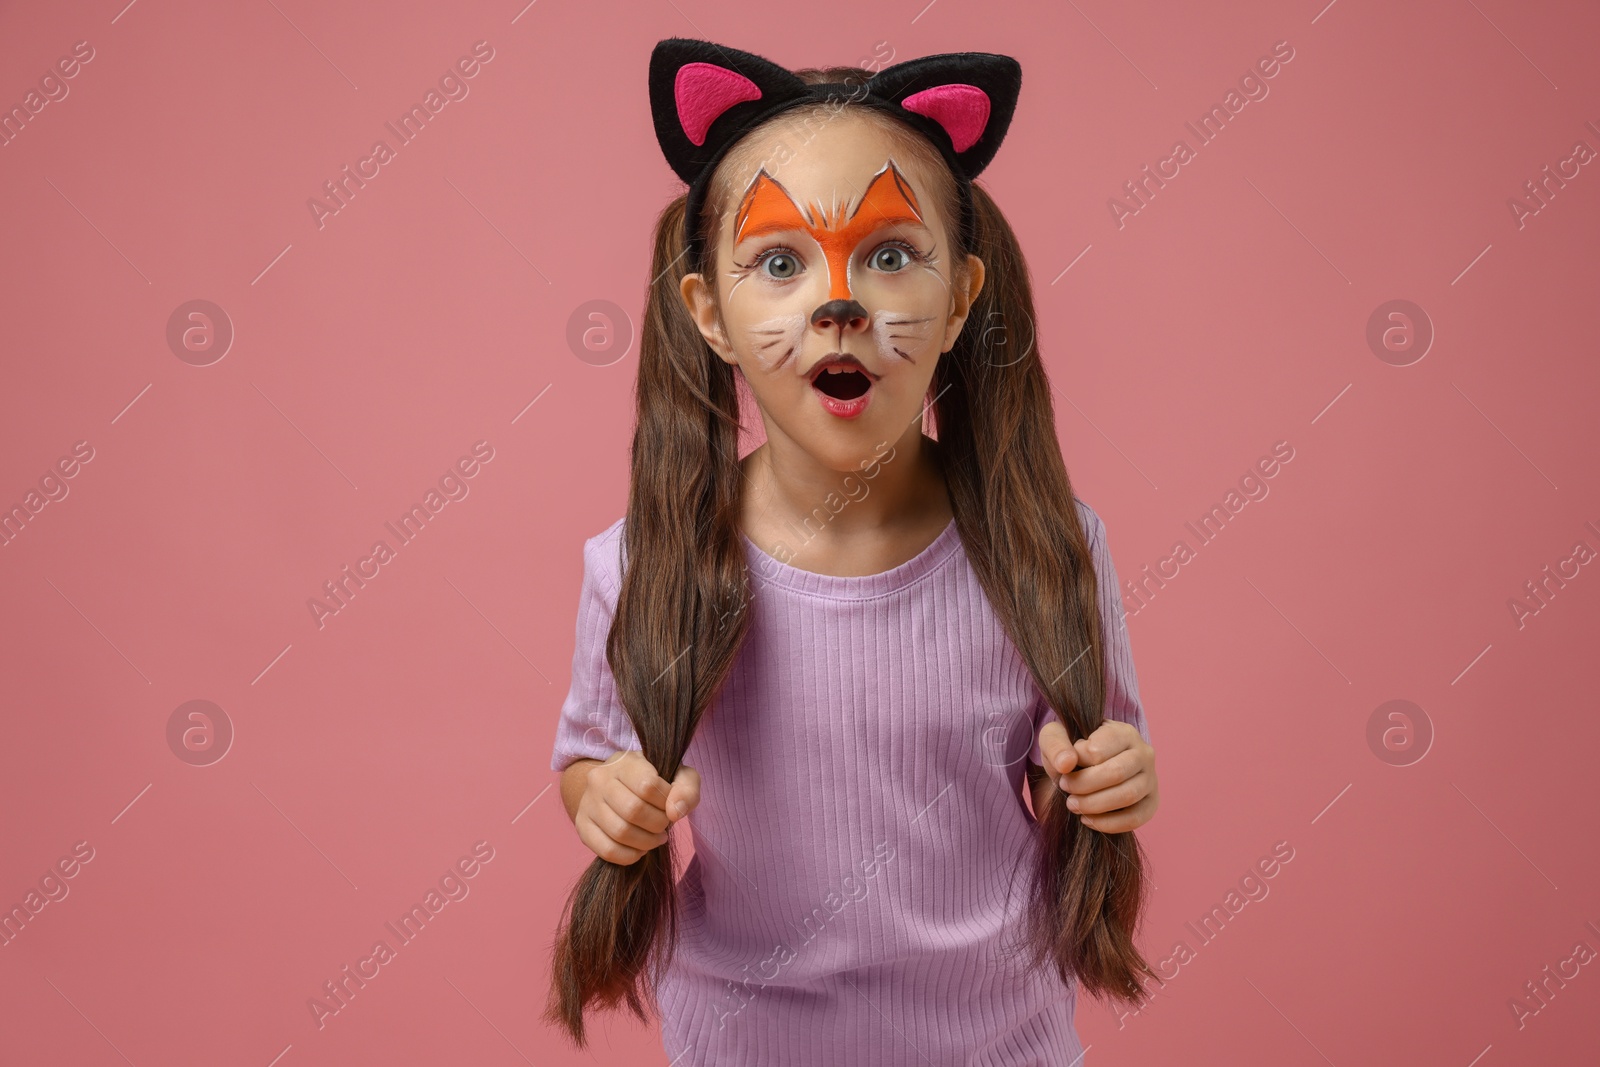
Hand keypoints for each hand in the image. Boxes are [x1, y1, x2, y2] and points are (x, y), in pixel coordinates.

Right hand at [574, 751, 700, 864]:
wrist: (618, 786)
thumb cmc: (653, 781)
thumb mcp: (678, 776)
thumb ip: (687, 789)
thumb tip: (675, 813)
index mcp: (625, 761)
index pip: (647, 785)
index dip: (666, 802)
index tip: (670, 806)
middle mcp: (600, 779)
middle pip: (633, 810)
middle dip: (658, 824)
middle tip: (664, 826)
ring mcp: (588, 803)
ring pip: (620, 832)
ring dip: (646, 842)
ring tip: (656, 838)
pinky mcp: (582, 826)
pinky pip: (606, 850)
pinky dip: (629, 856)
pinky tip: (639, 849)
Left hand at [1034, 720, 1157, 833]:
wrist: (1080, 770)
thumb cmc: (1070, 749)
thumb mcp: (1055, 737)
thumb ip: (1056, 744)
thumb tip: (1066, 763)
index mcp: (1123, 732)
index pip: (1099, 750)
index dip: (1076, 761)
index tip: (1063, 767)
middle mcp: (1143, 753)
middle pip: (1117, 773)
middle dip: (1084, 785)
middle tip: (1065, 788)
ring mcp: (1151, 779)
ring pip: (1128, 796)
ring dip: (1094, 805)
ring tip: (1073, 804)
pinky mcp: (1151, 803)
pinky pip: (1136, 818)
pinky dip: (1108, 824)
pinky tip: (1087, 820)